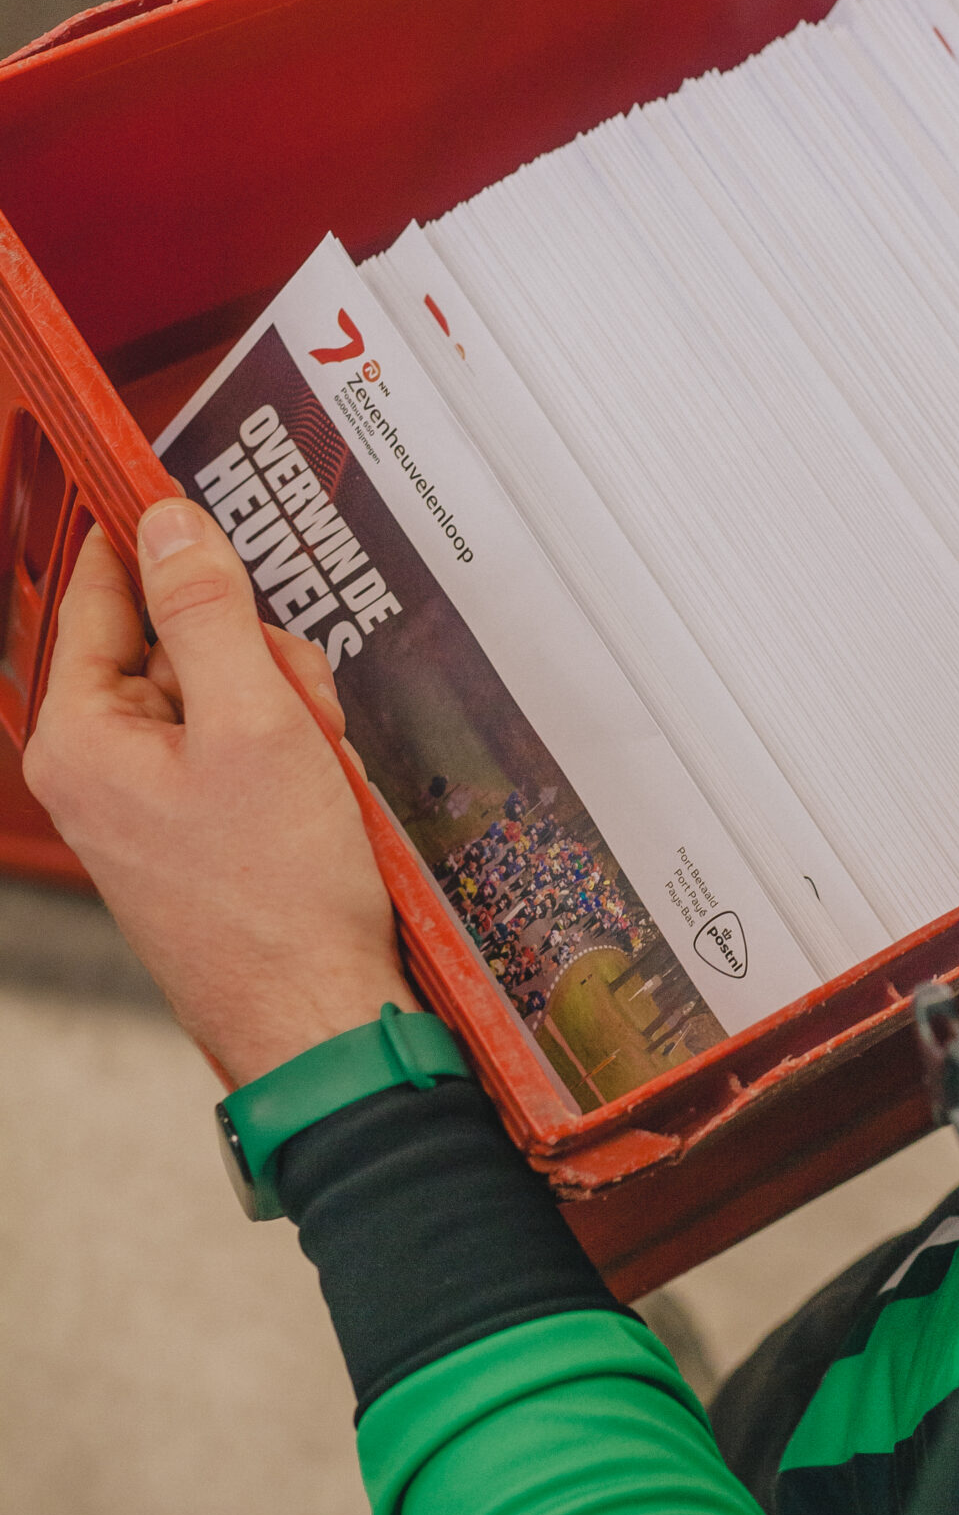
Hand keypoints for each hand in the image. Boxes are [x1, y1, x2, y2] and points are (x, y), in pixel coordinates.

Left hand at [24, 499, 415, 1084]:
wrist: (320, 1019)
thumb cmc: (280, 898)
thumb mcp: (254, 723)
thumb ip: (208, 612)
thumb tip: (168, 521)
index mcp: (82, 737)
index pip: (104, 590)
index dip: (159, 538)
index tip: (199, 495)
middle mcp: (99, 768)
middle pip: (178, 641)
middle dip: (256, 655)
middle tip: (301, 707)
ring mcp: (147, 804)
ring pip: (221, 693)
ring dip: (286, 710)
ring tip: (319, 768)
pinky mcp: (195, 832)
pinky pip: (239, 751)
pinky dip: (290, 757)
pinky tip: (321, 796)